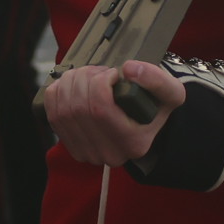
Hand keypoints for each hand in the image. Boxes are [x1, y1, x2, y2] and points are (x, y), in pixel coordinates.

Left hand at [43, 60, 175, 169]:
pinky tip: (74, 85)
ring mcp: (86, 153)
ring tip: (88, 76)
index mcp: (133, 144)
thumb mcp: (171, 92)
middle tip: (100, 71)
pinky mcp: (70, 145)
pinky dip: (58, 91)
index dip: (101, 81)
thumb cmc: (156, 106)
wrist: (143, 123)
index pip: (100, 109)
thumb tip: (129, 69)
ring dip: (71, 82)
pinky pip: (52, 112)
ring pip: (63, 109)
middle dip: (85, 78)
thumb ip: (157, 80)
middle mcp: (108, 154)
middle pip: (79, 108)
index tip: (114, 72)